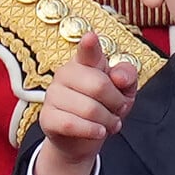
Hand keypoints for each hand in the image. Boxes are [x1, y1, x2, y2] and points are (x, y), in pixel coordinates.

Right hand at [35, 32, 137, 174]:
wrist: (84, 137)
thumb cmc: (105, 106)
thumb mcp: (124, 90)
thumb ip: (127, 77)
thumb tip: (118, 77)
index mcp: (86, 62)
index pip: (88, 51)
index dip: (89, 45)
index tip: (91, 37)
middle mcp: (66, 73)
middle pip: (99, 85)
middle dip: (116, 102)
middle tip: (120, 110)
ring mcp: (53, 94)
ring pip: (89, 109)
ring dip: (107, 121)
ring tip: (110, 123)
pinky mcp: (47, 117)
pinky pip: (72, 124)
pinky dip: (92, 131)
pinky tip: (99, 131)